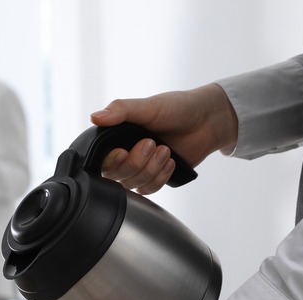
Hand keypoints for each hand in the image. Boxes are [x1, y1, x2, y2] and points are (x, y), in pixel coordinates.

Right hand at [93, 83, 237, 193]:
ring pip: (133, 184)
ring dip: (152, 168)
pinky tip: (170, 161)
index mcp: (117, 135)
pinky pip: (148, 189)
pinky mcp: (155, 176)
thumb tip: (94, 117)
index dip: (111, 161)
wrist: (207, 120)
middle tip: (153, 143)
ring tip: (166, 150)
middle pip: (116, 175)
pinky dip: (160, 177)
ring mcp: (140, 166)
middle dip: (137, 162)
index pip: (101, 159)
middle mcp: (125, 152)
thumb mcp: (147, 106)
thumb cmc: (177, 108)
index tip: (123, 152)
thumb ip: (120, 110)